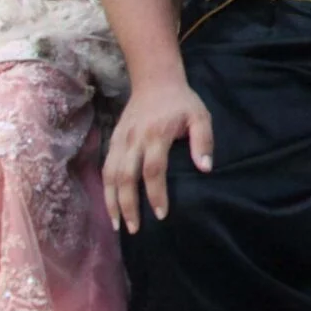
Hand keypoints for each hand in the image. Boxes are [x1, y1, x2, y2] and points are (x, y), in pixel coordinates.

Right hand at [102, 74, 214, 231]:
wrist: (154, 81)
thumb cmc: (181, 102)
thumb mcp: (199, 116)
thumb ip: (203, 141)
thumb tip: (205, 169)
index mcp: (156, 134)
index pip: (153, 170)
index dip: (156, 194)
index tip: (161, 215)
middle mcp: (135, 139)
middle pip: (126, 177)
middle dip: (128, 206)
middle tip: (134, 229)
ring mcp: (121, 140)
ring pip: (110, 175)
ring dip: (111, 202)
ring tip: (117, 225)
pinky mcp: (113, 140)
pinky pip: (105, 168)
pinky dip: (105, 189)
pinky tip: (109, 206)